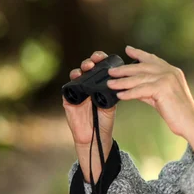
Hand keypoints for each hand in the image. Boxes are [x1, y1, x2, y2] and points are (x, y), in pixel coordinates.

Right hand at [63, 51, 115, 182]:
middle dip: (90, 61)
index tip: (104, 57)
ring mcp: (77, 91)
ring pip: (76, 75)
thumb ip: (116, 90)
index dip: (100, 59)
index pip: (98, 66)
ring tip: (87, 68)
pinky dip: (71, 82)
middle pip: (86, 68)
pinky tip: (76, 79)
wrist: (96, 135)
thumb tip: (125, 77)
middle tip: (95, 61)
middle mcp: (87, 84)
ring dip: (80, 69)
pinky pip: (67, 89)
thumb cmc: (105, 118)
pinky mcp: (68, 100)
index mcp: (98, 83)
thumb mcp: (113, 101)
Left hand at [107, 46, 193, 153]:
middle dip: (125, 68)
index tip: (128, 50)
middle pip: (143, 67)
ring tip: (111, 83)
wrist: (191, 123)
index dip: (139, 54)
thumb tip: (133, 87)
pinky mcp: (163, 89)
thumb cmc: (179, 112)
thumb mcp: (163, 96)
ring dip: (122, 81)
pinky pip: (141, 90)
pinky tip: (120, 95)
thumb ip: (149, 89)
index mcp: (173, 71)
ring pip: (139, 78)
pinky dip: (129, 93)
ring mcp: (167, 79)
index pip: (153, 59)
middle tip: (112, 71)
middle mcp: (170, 72)